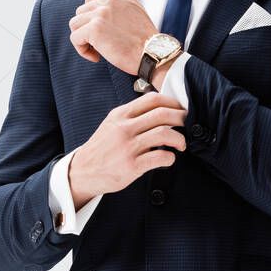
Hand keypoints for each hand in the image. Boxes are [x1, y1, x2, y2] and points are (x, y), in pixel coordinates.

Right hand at [68, 91, 186, 208]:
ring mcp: (127, 147)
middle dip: (181, 117)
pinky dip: (170, 158)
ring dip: (179, 139)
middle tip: (188, 124)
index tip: (180, 108)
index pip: (152, 99)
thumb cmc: (102, 147)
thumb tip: (161, 109)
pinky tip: (169, 158)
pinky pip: (159, 157)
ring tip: (181, 144)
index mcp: (121, 114)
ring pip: (163, 134)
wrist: (83, 171)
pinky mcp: (131, 166)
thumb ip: (132, 115)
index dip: (172, 102)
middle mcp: (124, 128)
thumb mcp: (112, 123)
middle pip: (162, 114)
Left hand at [69, 0, 157, 74]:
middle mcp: (109, 0)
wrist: (153, 53)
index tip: (101, 30)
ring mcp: (100, 13)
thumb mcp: (135, 12)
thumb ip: (118, 8)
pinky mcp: (94, 29)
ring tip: (97, 49)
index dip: (92, 17)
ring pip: (75, 24)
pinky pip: (75, 38)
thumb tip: (99, 16)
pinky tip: (96, 57)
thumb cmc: (146, 40)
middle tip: (100, 42)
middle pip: (81, 11)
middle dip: (87, 28)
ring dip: (83, 38)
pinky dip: (82, 50)